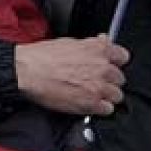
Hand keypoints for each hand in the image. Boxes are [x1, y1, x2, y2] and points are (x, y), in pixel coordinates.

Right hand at [14, 34, 128, 115]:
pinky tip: (88, 103)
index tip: (111, 64)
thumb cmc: (42, 57)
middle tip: (95, 81)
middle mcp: (102, 68)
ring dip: (106, 95)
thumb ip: (91, 44)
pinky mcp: (91, 104)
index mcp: (98, 50)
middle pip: (120, 78)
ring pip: (117, 95)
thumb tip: (103, 41)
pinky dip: (100, 108)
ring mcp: (99, 87)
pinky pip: (108, 109)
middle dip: (109, 80)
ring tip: (91, 93)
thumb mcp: (69, 42)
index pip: (123, 57)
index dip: (116, 61)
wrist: (27, 71)